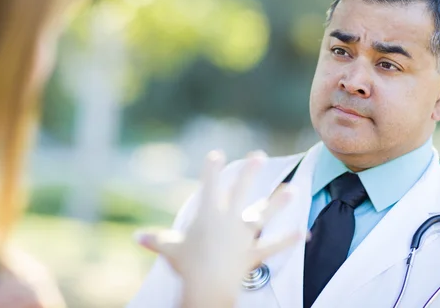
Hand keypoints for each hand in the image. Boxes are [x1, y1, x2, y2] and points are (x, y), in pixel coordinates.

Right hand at [135, 150, 303, 307]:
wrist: (207, 285)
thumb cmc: (186, 265)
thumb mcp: (168, 249)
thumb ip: (155, 240)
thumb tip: (136, 237)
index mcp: (208, 214)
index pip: (210, 184)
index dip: (212, 168)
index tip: (217, 154)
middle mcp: (229, 220)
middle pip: (241, 191)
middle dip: (250, 172)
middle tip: (259, 155)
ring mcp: (244, 236)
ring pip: (263, 214)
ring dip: (278, 202)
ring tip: (292, 189)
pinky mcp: (254, 253)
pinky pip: (274, 246)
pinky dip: (288, 240)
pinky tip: (303, 233)